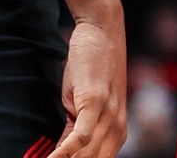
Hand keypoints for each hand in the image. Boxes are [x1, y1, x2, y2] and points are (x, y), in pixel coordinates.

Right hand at [48, 17, 126, 157]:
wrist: (102, 31)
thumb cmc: (91, 68)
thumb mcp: (83, 104)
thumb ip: (74, 130)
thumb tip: (60, 154)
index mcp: (116, 133)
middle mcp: (117, 128)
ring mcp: (108, 116)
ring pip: (86, 157)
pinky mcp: (96, 103)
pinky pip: (81, 137)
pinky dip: (64, 152)